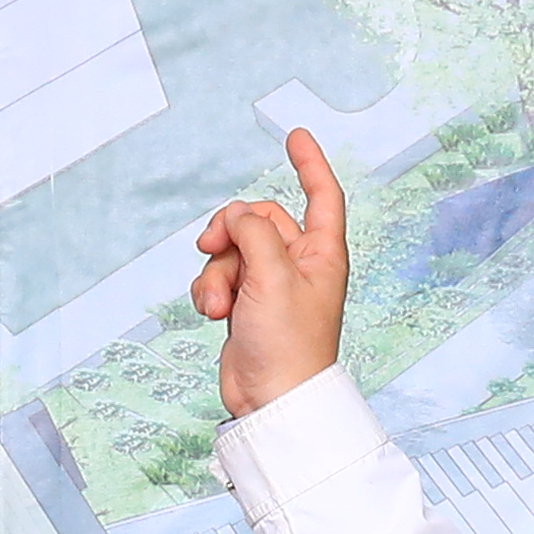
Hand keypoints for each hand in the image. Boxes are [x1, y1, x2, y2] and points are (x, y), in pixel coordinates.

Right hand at [193, 127, 351, 418]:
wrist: (271, 398)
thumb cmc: (287, 345)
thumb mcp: (272, 275)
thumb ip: (253, 231)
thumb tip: (235, 217)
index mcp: (322, 253)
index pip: (321, 195)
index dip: (310, 163)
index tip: (296, 135)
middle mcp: (298, 264)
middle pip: (259, 218)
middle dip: (231, 230)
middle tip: (213, 245)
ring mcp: (270, 284)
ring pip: (232, 248)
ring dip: (216, 269)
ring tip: (219, 302)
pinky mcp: (245, 303)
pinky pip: (219, 275)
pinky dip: (210, 289)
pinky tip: (213, 313)